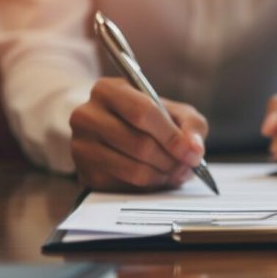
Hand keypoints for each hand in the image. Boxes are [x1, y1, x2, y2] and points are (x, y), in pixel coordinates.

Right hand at [70, 77, 208, 190]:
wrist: (114, 132)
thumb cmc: (148, 119)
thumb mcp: (174, 111)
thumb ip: (191, 124)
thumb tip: (194, 149)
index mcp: (108, 90)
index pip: (143, 112)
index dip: (172, 136)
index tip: (192, 152)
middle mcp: (87, 116)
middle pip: (139, 144)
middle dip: (171, 159)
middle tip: (188, 165)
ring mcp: (82, 146)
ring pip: (133, 169)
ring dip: (163, 175)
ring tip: (176, 171)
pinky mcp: (86, 173)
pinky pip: (125, 187)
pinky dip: (150, 186)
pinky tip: (158, 177)